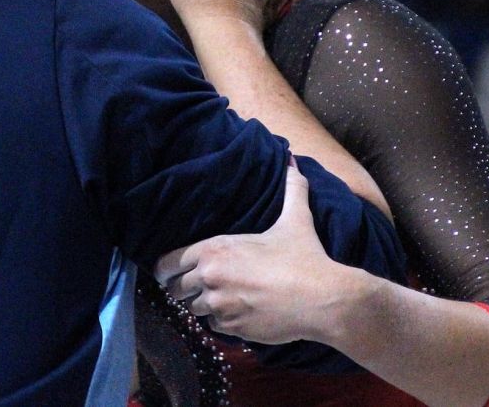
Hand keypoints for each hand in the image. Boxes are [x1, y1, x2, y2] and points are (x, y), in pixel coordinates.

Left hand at [153, 163, 342, 344]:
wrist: (321, 299)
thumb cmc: (303, 257)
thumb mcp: (295, 219)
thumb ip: (290, 188)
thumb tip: (292, 160)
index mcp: (213, 250)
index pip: (168, 262)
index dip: (167, 268)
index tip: (170, 271)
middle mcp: (209, 278)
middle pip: (175, 290)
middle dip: (184, 288)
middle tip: (197, 286)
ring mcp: (219, 305)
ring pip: (194, 310)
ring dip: (204, 305)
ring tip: (221, 298)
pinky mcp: (232, 328)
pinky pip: (214, 327)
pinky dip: (222, 321)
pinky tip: (238, 312)